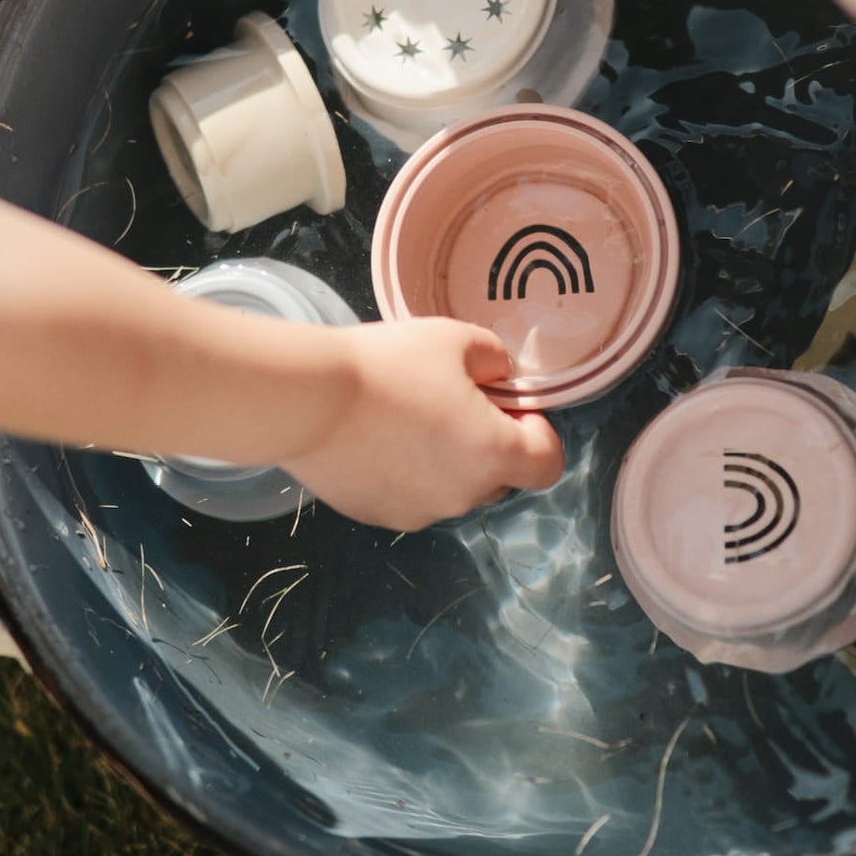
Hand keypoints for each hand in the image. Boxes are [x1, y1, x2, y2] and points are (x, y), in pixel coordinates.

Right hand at [279, 319, 562, 529]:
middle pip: (499, 478)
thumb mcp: (456, 339)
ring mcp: (418, 513)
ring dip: (445, 462)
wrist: (307, 400)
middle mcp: (463, 496)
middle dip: (488, 445)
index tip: (508, 406)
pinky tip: (375, 438)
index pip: (548, 464)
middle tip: (452, 404)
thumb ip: (493, 359)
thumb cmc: (388, 365)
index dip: (538, 433)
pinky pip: (409, 495)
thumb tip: (497, 376)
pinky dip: (404, 474)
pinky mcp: (378, 516)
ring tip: (405, 418)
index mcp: (493, 454)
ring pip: (451, 489)